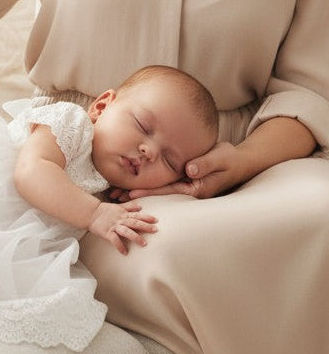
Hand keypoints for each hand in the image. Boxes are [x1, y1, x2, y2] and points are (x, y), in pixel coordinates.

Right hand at [87, 201, 157, 254]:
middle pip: (134, 222)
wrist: (90, 213)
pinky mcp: (106, 233)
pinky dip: (119, 246)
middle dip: (145, 226)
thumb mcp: (118, 207)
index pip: (136, 215)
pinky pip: (114, 240)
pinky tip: (125, 252)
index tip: (156, 220)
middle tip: (155, 230)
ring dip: (135, 237)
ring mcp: (113, 226)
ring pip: (126, 231)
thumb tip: (140, 207)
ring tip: (144, 244)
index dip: (146, 217)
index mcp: (123, 214)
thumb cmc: (105, 211)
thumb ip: (129, 207)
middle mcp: (120, 219)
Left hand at [116, 141, 242, 199]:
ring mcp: (185, 188)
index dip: (149, 192)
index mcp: (196, 189)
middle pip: (159, 194)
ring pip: (158, 191)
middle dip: (137, 195)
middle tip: (114, 196)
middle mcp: (188, 191)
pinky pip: (162, 185)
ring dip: (138, 192)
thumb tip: (189, 170)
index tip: (131, 193)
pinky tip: (131, 185)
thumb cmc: (230, 159)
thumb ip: (205, 163)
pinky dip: (147, 186)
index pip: (168, 191)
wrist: (239, 162)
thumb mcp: (220, 157)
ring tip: (116, 193)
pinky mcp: (183, 182)